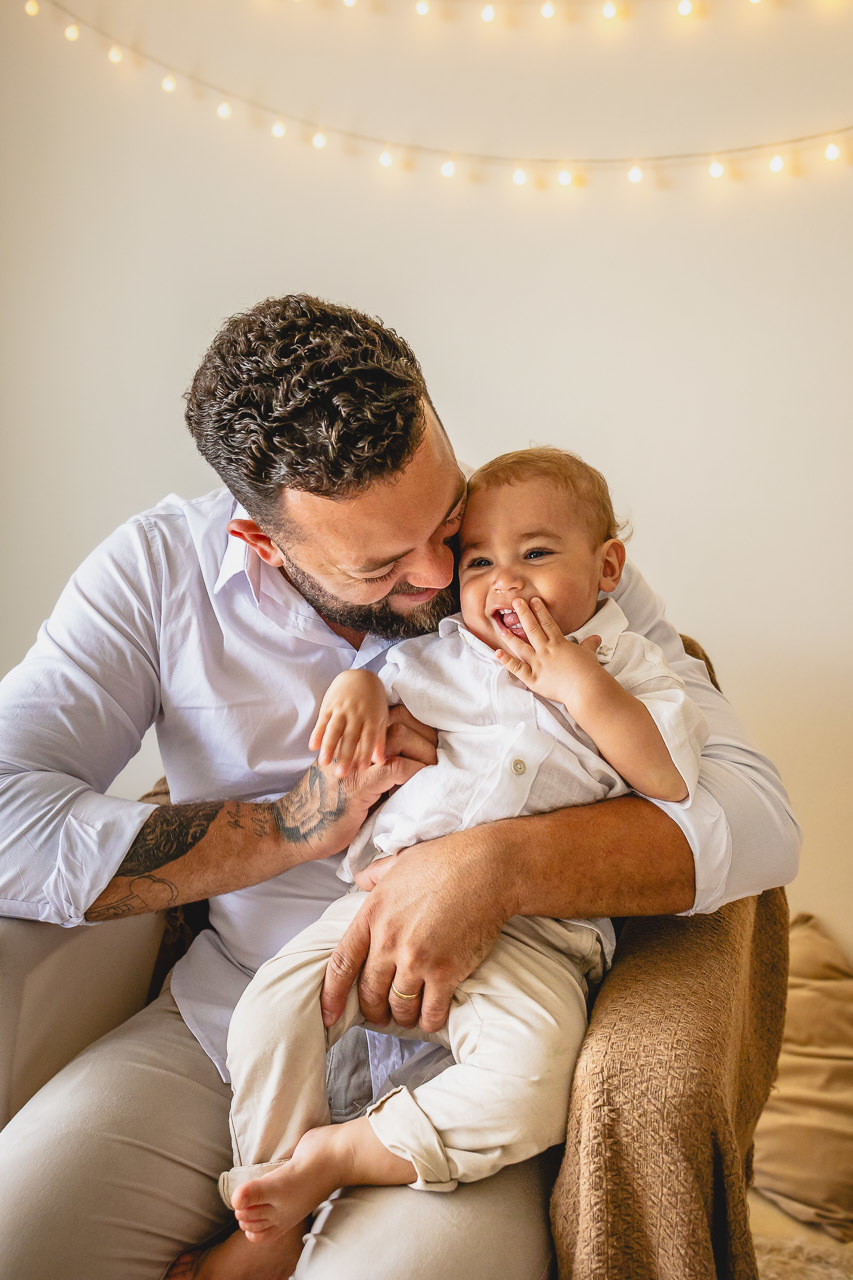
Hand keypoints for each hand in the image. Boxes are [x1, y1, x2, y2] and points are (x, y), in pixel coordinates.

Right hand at [282, 702, 437, 861]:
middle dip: (425, 731)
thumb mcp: (350, 780)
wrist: (295, 828)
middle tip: (438, 749)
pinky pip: (397, 766)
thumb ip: (372, 768)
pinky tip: (423, 775)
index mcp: (350, 740)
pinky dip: (415, 768)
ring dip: (424, 749)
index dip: (415, 722)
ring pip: (399, 736)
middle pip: (398, 719)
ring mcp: (355, 761)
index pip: (389, 715)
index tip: (431, 735)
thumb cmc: (325, 808)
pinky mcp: (360, 783)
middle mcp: (352, 744)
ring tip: (435, 763)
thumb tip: (406, 765)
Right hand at [309, 671, 388, 777]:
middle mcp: (357, 714)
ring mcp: (342, 709)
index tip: (360, 770)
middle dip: (345, 756)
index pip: (368, 739)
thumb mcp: (380, 718)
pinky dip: (317, 733)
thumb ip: (379, 740)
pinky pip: (322, 721)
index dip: (364, 754)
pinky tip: (312, 746)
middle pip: (350, 737)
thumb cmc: (373, 701)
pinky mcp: (329, 705)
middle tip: (341, 775)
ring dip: (328, 747)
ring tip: (324, 763)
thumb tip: (380, 762)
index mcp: (371, 718)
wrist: (360, 676)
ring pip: (334, 730)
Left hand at [321, 827, 511, 1033]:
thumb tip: (360, 878)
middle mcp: (389, 940)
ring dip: (402, 1016)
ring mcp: (416, 959)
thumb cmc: (445, 860)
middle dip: (372, 1009)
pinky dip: (429, 1021)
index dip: (331, 994)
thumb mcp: (399, 862)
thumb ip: (375, 875)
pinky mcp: (446, 972)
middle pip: (369, 992)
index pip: (341, 963)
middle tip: (380, 1013)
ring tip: (407, 1015)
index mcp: (372, 913)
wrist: (487, 868)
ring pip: (399, 1006)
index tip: (328, 1014)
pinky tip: (432, 1017)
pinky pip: (430, 1012)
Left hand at [495, 596, 601, 707]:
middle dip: (523, 614)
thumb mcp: (589, 654)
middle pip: (532, 629)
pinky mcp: (534, 678)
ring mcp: (538, 664)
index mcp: (559, 644)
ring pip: (521, 647)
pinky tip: (497, 653)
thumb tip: (596, 638)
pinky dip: (507, 662)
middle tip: (515, 602)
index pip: (547, 623)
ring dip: (511, 637)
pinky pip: (517, 669)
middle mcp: (546, 651)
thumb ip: (589, 644)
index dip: (540, 610)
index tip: (533, 600)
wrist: (586, 688)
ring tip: (502, 627)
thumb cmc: (589, 672)